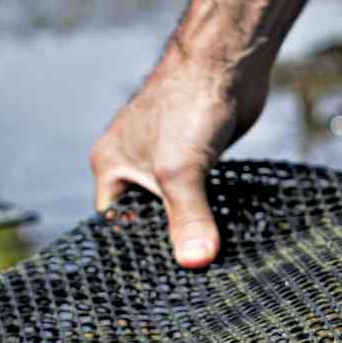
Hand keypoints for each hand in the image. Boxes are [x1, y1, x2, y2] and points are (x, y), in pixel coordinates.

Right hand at [88, 51, 269, 268]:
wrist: (227, 61)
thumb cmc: (189, 104)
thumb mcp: (180, 170)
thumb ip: (187, 218)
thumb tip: (195, 262)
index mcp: (111, 167)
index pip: (114, 224)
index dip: (135, 251)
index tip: (162, 281)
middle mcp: (134, 165)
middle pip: (147, 220)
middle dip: (168, 243)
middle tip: (192, 279)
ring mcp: (168, 160)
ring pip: (177, 208)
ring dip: (194, 228)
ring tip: (212, 264)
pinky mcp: (199, 157)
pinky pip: (201, 195)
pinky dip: (212, 213)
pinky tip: (229, 235)